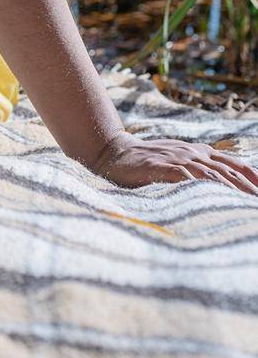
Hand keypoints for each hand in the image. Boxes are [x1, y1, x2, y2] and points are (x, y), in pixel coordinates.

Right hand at [93, 132, 257, 194]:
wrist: (114, 152)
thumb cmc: (148, 162)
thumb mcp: (178, 162)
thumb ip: (198, 171)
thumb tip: (222, 188)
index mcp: (199, 152)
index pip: (233, 164)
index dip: (253, 177)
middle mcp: (192, 153)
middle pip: (227, 171)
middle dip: (247, 188)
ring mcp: (177, 158)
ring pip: (211, 174)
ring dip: (230, 190)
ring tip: (244, 205)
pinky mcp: (161, 167)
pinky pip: (185, 177)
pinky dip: (199, 186)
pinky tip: (210, 198)